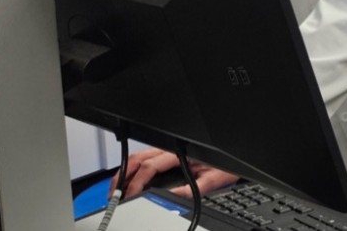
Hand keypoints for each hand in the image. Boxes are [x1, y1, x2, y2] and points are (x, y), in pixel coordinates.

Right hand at [118, 148, 237, 197]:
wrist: (233, 154)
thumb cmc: (224, 164)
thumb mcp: (214, 178)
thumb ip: (194, 189)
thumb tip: (173, 197)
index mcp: (180, 152)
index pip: (150, 166)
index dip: (136, 182)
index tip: (128, 196)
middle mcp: (170, 148)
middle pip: (137, 158)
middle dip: (121, 176)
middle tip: (113, 194)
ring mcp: (165, 148)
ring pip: (137, 157)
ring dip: (123, 172)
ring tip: (115, 190)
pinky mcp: (165, 152)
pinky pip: (143, 157)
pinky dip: (130, 169)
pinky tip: (126, 180)